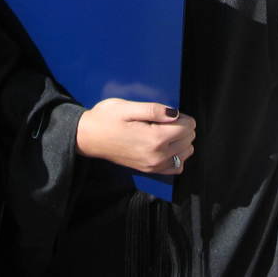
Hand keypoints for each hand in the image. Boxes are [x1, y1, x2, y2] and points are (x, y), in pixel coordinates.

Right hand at [75, 98, 195, 173]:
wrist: (89, 138)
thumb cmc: (106, 119)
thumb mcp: (127, 107)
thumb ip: (154, 110)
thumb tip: (175, 113)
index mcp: (154, 139)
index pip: (187, 127)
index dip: (182, 116)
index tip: (169, 112)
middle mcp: (156, 156)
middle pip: (188, 139)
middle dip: (183, 127)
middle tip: (165, 120)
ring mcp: (153, 166)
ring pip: (186, 153)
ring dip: (182, 140)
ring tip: (166, 131)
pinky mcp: (149, 170)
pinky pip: (176, 167)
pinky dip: (178, 155)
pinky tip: (167, 145)